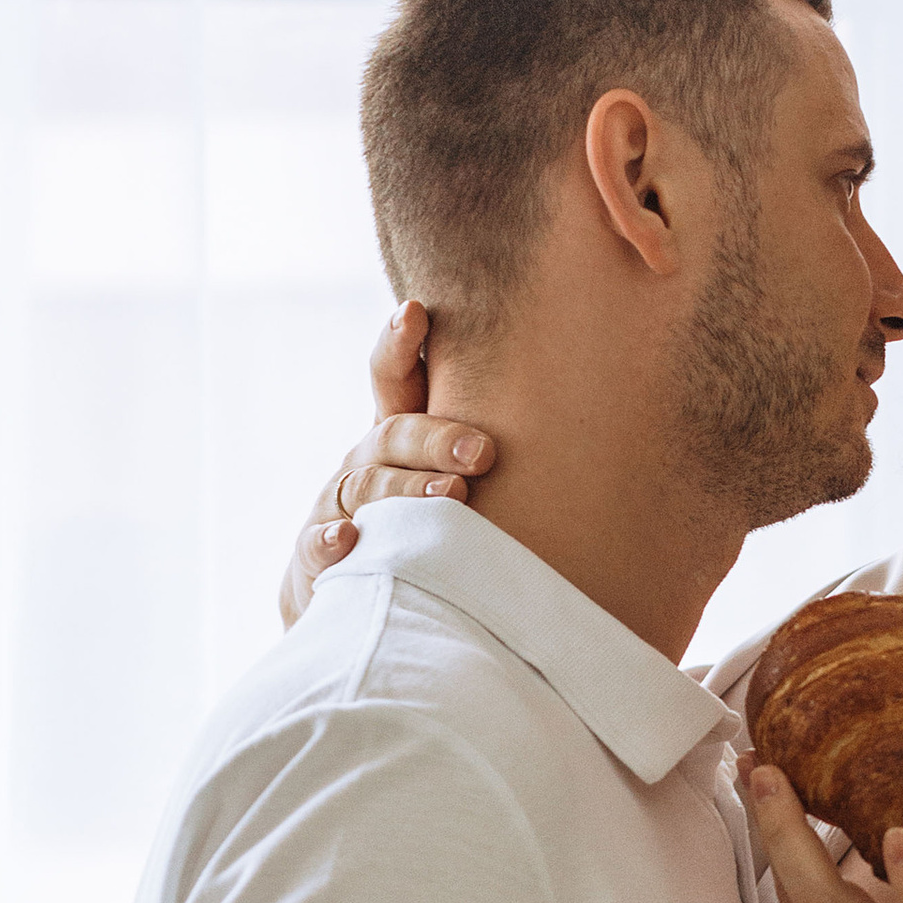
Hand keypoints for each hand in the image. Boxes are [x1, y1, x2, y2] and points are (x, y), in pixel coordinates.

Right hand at [281, 302, 497, 622]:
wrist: (352, 590)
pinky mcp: (318, 555)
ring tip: (451, 496)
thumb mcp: (442, 476)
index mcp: (397, 435)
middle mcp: (365, 460)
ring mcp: (338, 506)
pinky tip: (350, 540)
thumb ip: (482, 443)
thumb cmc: (420, 522)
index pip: (392, 377)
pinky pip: (320, 545)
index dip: (399, 344)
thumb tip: (584, 400)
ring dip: (406, 490)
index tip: (415, 313)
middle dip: (437, 439)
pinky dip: (333, 542)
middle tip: (483, 453)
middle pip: (393, 435)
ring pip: (367, 488)